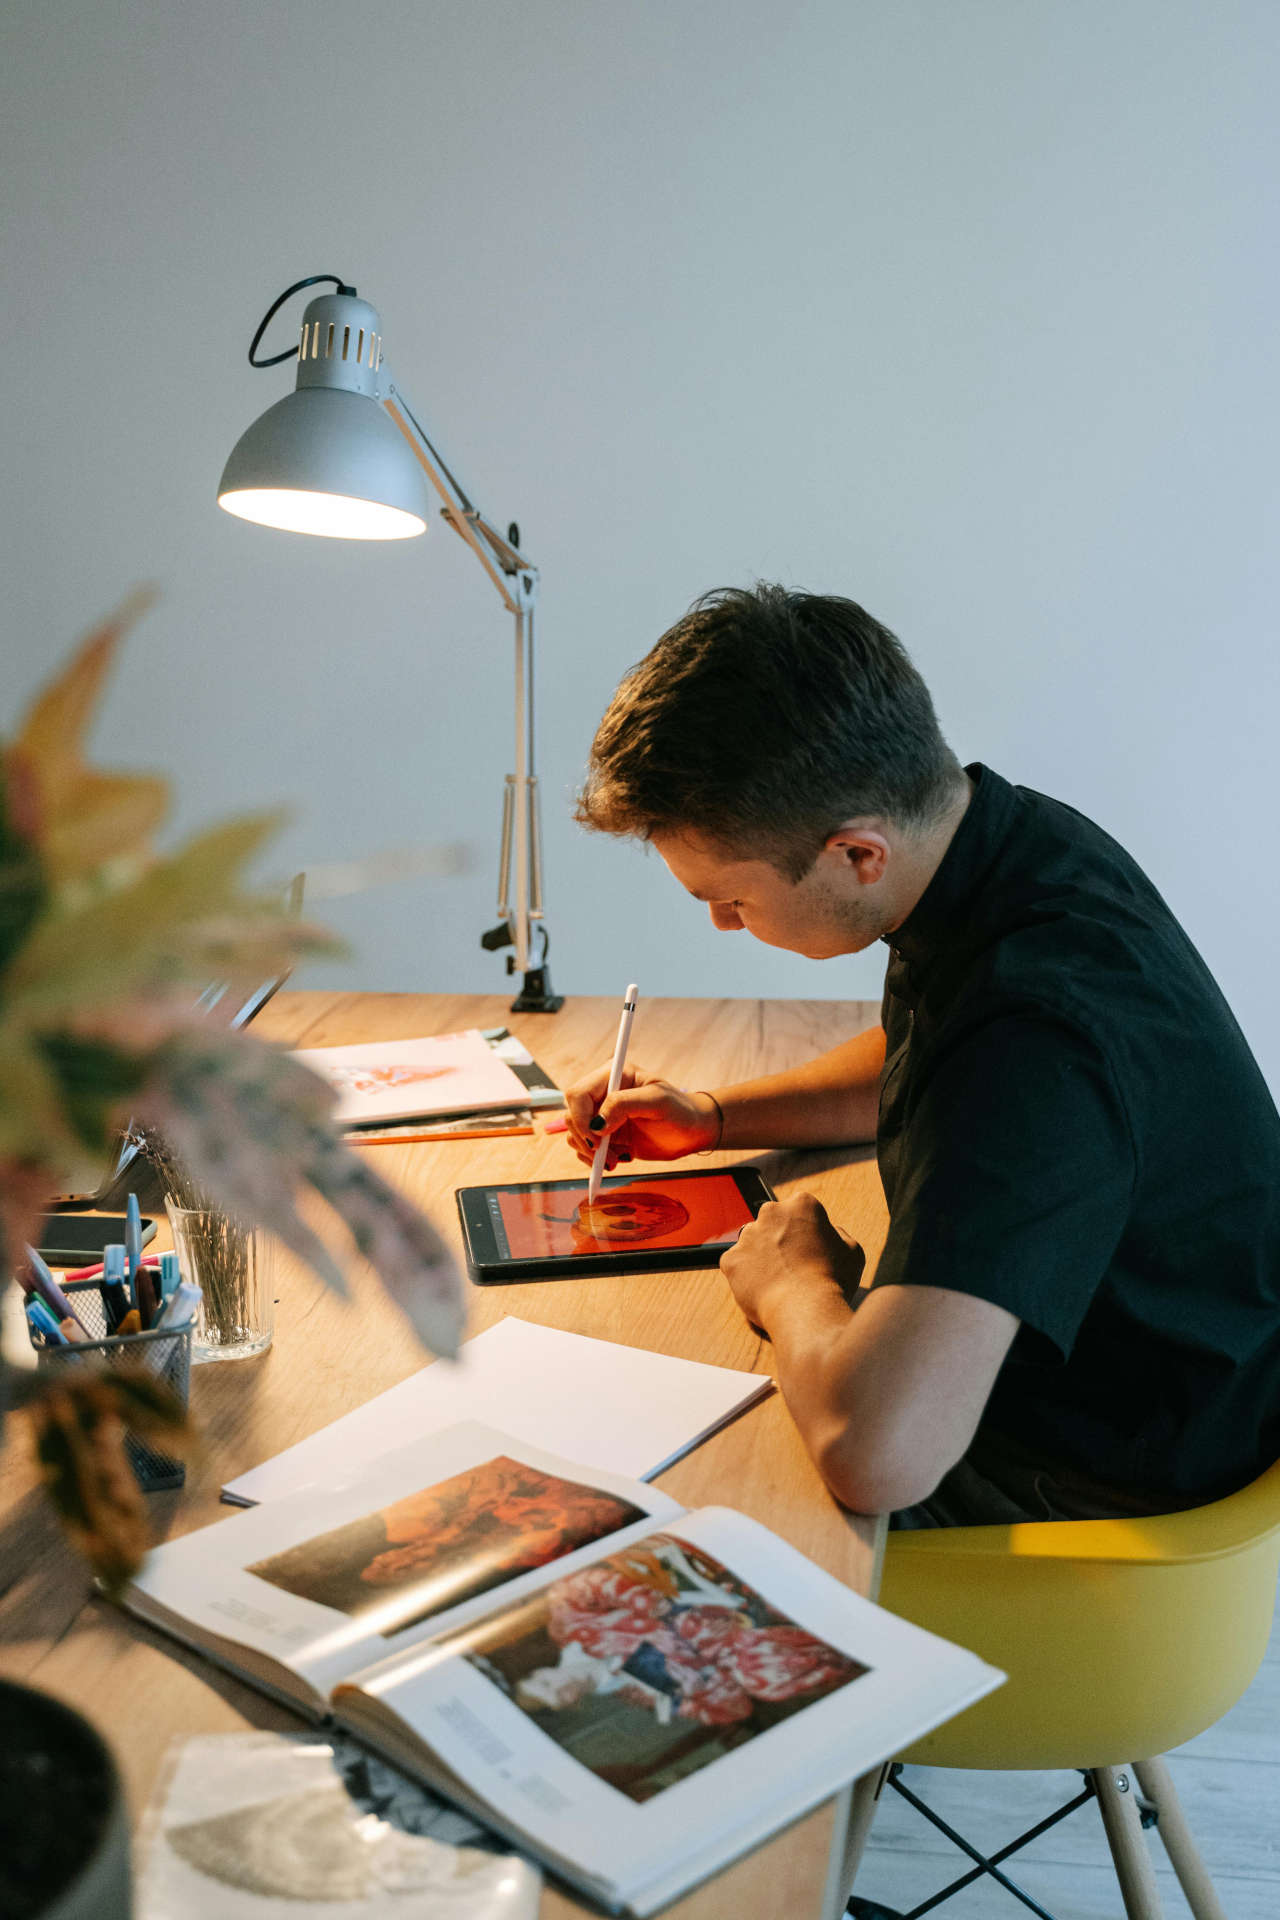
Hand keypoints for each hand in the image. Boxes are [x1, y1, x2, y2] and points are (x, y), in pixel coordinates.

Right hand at [563, 1064, 720, 1169]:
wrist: (692, 1132)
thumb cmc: (681, 1110)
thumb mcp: (657, 1101)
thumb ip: (624, 1105)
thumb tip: (596, 1123)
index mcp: (613, 1076)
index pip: (578, 1093)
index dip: (581, 1117)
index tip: (597, 1138)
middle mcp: (603, 1094)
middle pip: (571, 1114)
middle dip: (585, 1139)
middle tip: (607, 1156)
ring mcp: (602, 1115)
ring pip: (574, 1133)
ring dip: (589, 1152)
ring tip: (615, 1160)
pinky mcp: (605, 1136)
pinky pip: (583, 1148)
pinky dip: (592, 1159)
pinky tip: (614, 1161)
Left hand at [720, 1192, 865, 1332]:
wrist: (805, 1310)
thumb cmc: (834, 1280)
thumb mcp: (852, 1250)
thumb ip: (838, 1234)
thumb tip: (829, 1233)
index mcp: (802, 1204)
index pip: (800, 1209)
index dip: (806, 1230)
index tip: (810, 1249)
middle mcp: (771, 1212)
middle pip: (773, 1222)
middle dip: (780, 1239)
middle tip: (793, 1265)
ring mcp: (747, 1235)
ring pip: (752, 1243)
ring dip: (762, 1257)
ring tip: (779, 1282)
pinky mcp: (731, 1259)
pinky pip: (737, 1265)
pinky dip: (746, 1276)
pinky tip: (764, 1290)